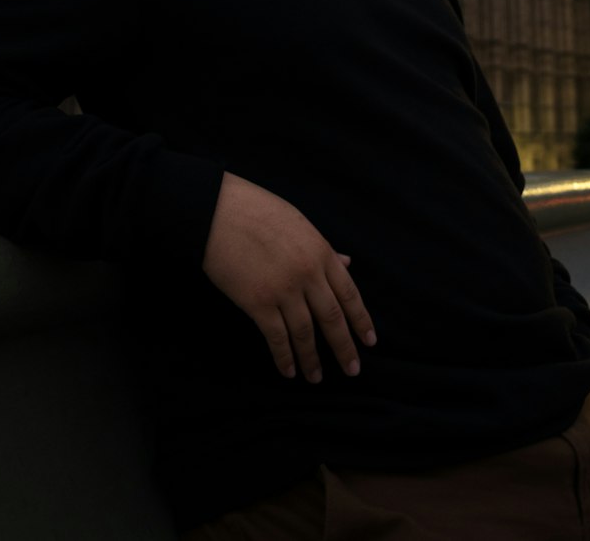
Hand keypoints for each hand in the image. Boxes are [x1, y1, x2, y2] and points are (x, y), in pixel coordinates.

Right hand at [202, 172, 376, 382]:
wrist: (220, 212)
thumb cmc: (257, 211)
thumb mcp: (298, 224)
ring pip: (305, 333)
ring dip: (312, 359)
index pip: (349, 293)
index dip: (361, 320)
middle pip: (332, 318)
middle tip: (352, 370)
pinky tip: (289, 370)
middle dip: (344, 347)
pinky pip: (277, 337)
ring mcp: (284, 289)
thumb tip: (347, 263)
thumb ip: (323, 248)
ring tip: (316, 377)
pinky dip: (284, 357)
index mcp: (320, 252)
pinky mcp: (258, 302)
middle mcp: (308, 274)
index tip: (369, 341)